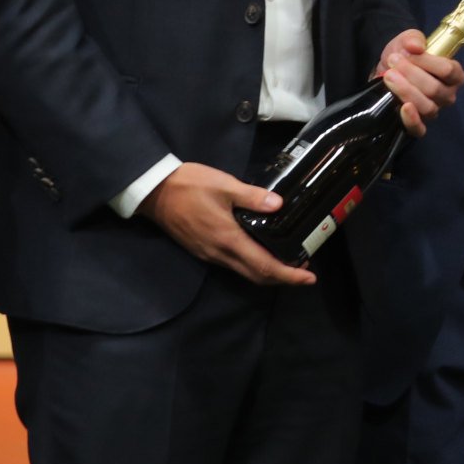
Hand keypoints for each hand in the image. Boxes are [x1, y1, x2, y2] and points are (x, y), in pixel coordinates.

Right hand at [138, 162, 314, 286]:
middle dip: (282, 277)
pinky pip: (232, 265)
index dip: (289, 275)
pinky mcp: (202, 250)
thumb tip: (279, 204)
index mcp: (228, 239)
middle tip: (305, 270)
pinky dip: (251, 264)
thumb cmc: (189, 186)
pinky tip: (261, 251)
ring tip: (288, 260)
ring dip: (267, 272)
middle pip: (256, 276)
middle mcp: (219, 253)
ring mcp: (209, 254)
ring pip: (244, 272)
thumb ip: (253, 197)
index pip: (264, 266)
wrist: (153, 191)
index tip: (310, 278)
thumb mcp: (224, 185)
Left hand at [376, 29, 463, 137]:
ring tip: (389, 76)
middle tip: (392, 62)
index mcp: (454, 75)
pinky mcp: (417, 125)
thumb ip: (413, 39)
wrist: (387, 70)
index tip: (408, 53)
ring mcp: (433, 110)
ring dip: (405, 90)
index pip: (449, 70)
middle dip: (411, 74)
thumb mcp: (407, 41)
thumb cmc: (404, 56)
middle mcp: (447, 95)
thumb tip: (416, 46)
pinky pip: (419, 130)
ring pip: (426, 106)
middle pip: (435, 89)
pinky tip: (403, 108)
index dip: (428, 62)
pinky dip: (412, 120)